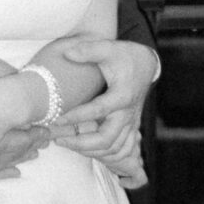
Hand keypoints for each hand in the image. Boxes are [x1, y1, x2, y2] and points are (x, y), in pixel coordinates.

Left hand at [51, 39, 155, 186]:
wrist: (146, 64)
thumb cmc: (124, 56)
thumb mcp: (107, 48)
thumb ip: (88, 50)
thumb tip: (68, 53)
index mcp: (121, 95)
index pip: (98, 110)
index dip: (76, 117)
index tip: (57, 119)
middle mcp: (127, 113)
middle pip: (107, 139)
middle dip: (81, 144)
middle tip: (59, 140)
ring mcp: (130, 122)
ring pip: (114, 149)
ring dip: (90, 151)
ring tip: (67, 144)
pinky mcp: (130, 127)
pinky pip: (121, 149)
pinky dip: (106, 156)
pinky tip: (86, 151)